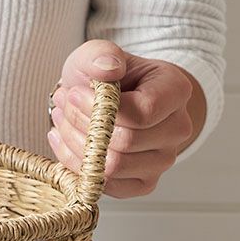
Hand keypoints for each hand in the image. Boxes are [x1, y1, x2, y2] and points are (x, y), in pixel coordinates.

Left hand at [48, 39, 194, 197]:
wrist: (108, 103)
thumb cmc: (106, 79)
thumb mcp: (96, 55)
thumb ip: (100, 54)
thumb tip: (107, 69)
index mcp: (176, 92)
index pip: (142, 113)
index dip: (100, 109)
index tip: (74, 94)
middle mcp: (177, 130)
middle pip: (125, 143)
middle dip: (83, 125)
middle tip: (62, 106)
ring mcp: (162, 161)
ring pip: (111, 167)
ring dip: (76, 145)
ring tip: (62, 122)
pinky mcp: (143, 184)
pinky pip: (105, 186)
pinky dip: (76, 166)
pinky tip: (65, 142)